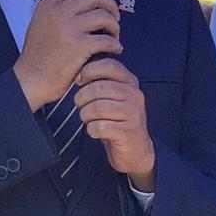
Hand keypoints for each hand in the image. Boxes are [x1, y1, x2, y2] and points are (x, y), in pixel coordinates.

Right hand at [14, 0, 120, 111]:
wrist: (31, 79)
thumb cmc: (36, 56)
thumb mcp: (39, 23)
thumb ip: (56, 9)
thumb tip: (79, 0)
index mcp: (48, 5)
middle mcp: (58, 12)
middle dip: (110, 4)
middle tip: (114, 15)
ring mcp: (69, 28)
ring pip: (104, 16)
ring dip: (114, 24)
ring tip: (114, 34)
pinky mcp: (80, 46)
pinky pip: (107, 39)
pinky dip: (115, 44)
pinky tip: (115, 48)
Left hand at [75, 58, 154, 184]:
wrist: (136, 150)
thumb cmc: (119, 121)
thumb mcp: (114, 97)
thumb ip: (102, 82)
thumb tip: (79, 73)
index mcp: (130, 82)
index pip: (109, 65)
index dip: (90, 70)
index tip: (80, 81)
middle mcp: (134, 95)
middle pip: (98, 88)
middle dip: (82, 98)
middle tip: (80, 105)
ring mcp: (133, 113)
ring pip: (97, 108)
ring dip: (85, 115)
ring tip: (88, 119)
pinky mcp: (128, 131)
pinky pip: (100, 127)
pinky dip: (92, 130)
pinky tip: (95, 131)